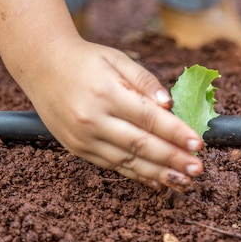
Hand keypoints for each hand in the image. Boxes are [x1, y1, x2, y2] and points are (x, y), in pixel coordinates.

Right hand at [21, 37, 203, 190]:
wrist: (41, 66)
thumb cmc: (86, 60)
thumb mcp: (117, 59)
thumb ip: (145, 81)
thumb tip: (169, 105)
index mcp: (106, 93)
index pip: (148, 118)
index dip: (175, 133)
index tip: (199, 144)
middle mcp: (93, 119)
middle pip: (140, 145)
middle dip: (172, 159)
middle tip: (198, 170)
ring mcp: (83, 138)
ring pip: (127, 162)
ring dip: (158, 174)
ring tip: (184, 182)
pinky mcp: (78, 149)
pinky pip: (112, 166)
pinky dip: (137, 175)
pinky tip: (157, 181)